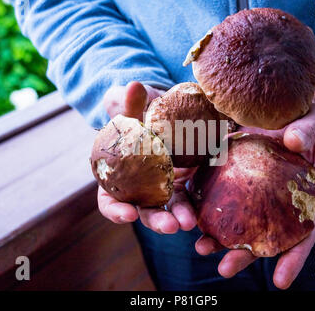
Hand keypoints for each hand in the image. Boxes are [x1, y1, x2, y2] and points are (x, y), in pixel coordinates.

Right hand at [98, 81, 196, 232]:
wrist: (160, 110)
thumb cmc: (137, 110)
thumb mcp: (129, 104)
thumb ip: (126, 102)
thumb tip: (132, 87)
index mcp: (117, 174)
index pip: (109, 200)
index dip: (116, 210)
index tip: (128, 214)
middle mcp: (138, 187)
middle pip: (143, 210)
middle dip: (156, 220)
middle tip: (170, 226)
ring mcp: (161, 187)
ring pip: (168, 208)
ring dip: (178, 217)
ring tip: (190, 223)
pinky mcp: (183, 182)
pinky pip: (188, 196)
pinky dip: (195, 203)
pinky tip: (205, 208)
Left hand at [196, 78, 314, 288]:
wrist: (282, 109)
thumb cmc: (304, 119)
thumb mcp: (314, 119)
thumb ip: (309, 129)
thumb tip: (295, 141)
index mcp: (303, 197)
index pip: (303, 233)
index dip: (294, 258)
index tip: (281, 283)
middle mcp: (277, 203)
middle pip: (263, 236)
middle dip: (244, 256)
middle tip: (224, 267)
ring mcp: (253, 193)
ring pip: (237, 222)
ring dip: (219, 239)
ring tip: (200, 247)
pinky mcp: (232, 177)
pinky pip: (218, 195)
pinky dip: (205, 207)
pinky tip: (189, 214)